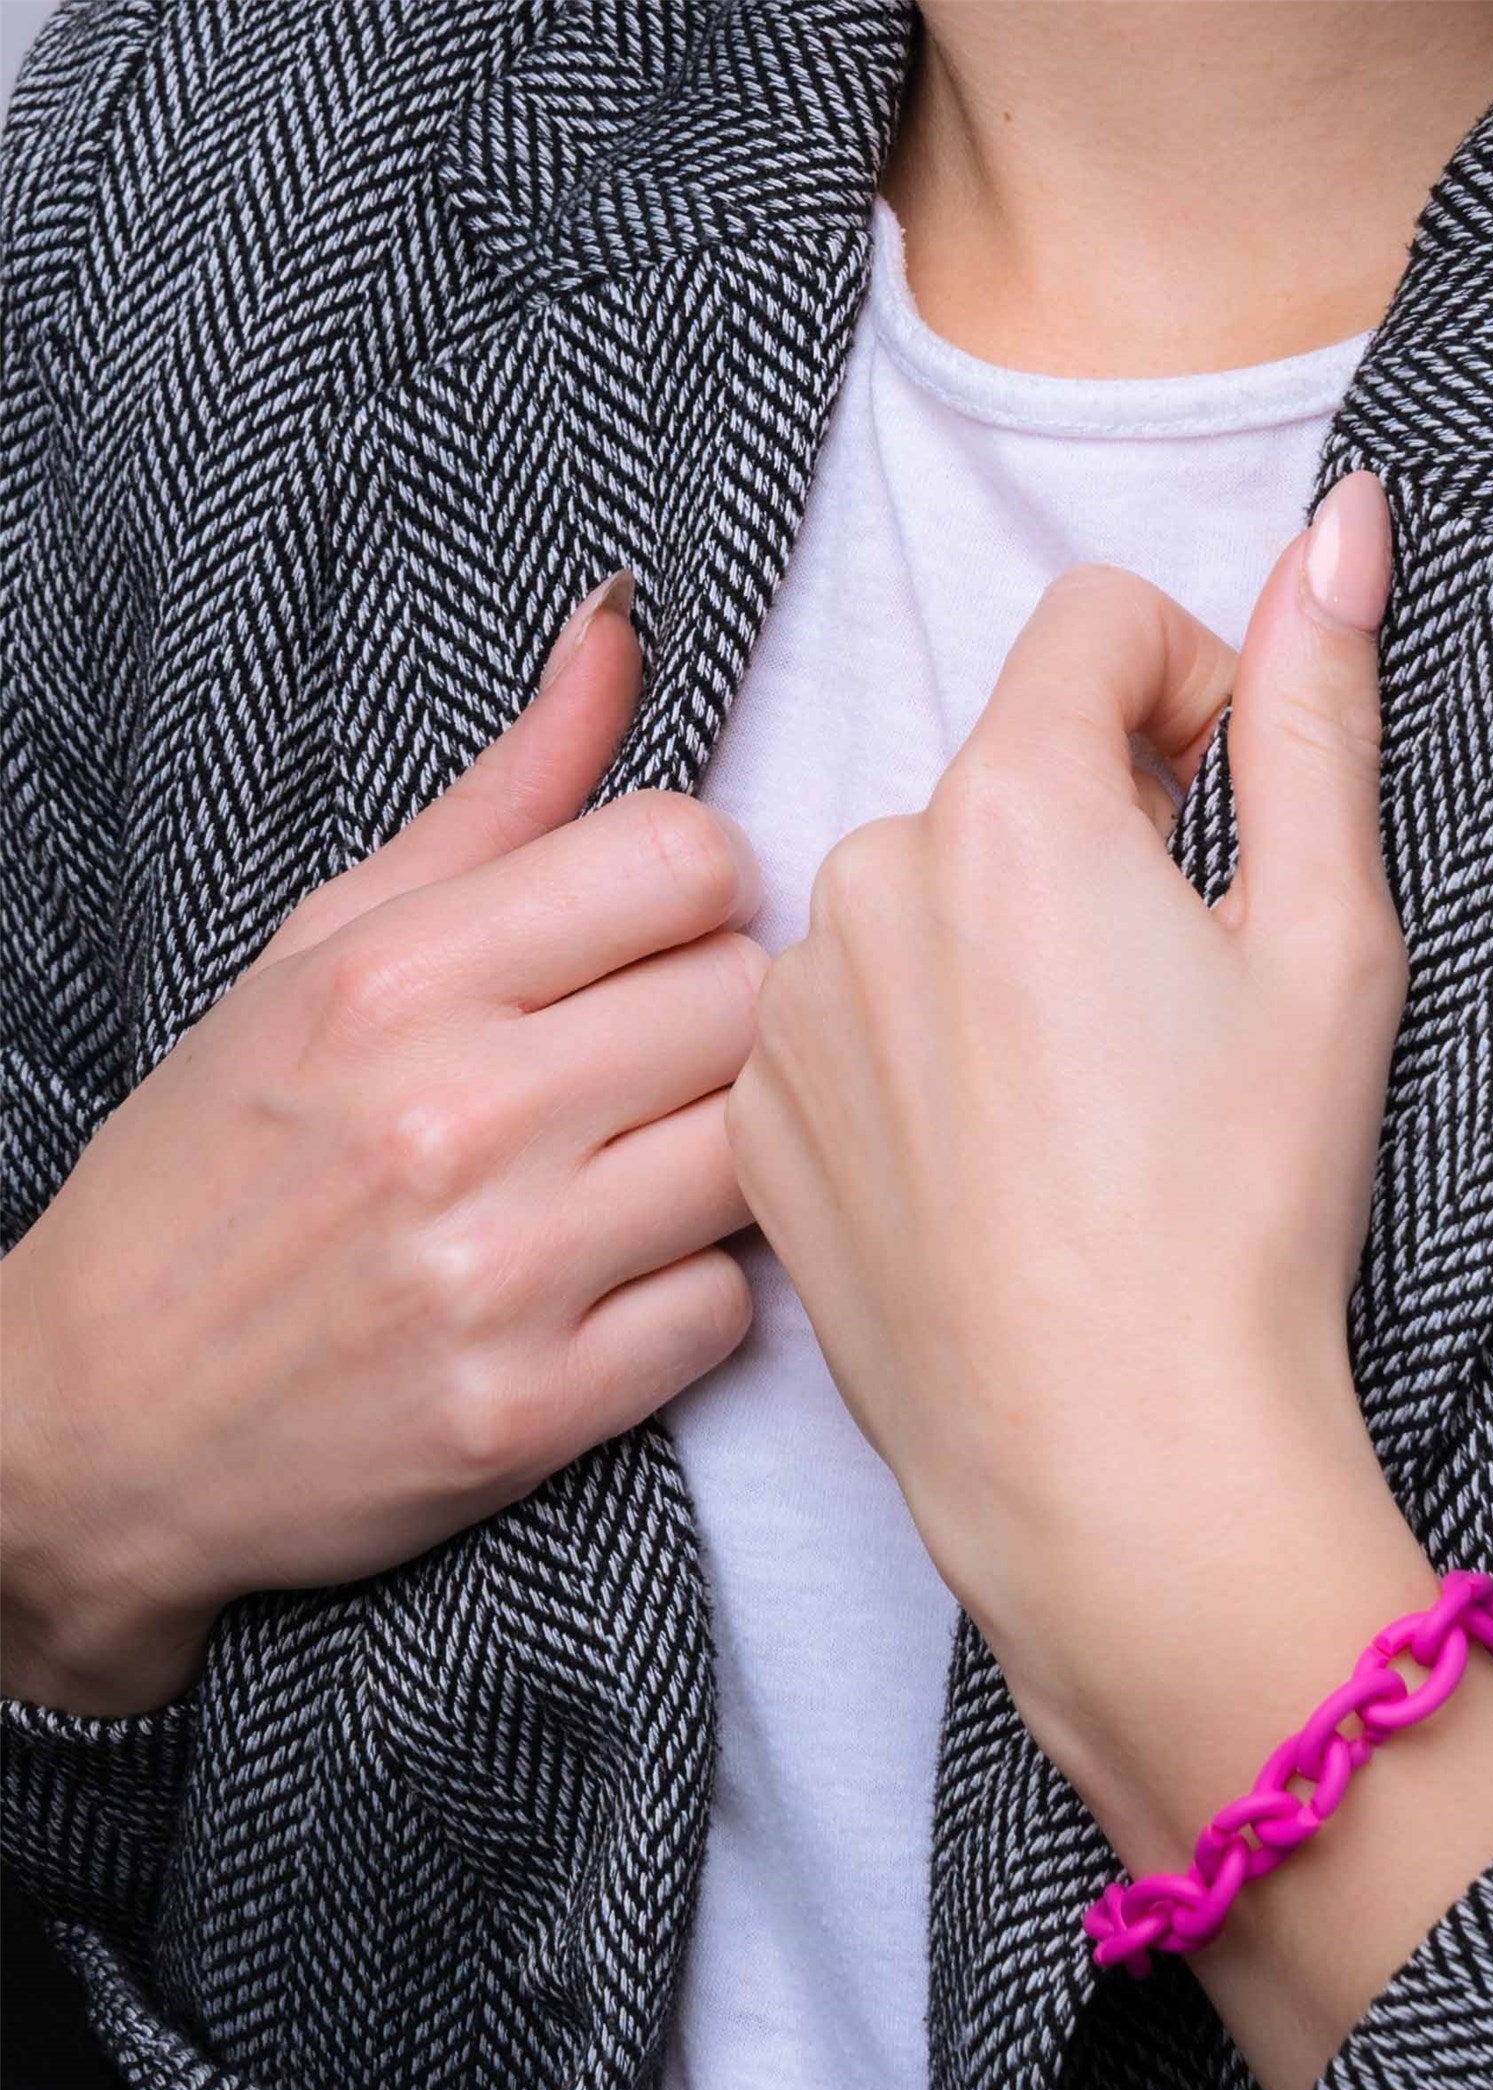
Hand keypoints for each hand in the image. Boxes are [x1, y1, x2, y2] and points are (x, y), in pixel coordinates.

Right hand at [2, 580, 764, 1716]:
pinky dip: (694, 1295)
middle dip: (720, 1023)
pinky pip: (726, 1311)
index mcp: (393, 976)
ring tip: (643, 1166)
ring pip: (757, 1153)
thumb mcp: (325, 952)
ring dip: (725, 1156)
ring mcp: (495, 1271)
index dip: (695, 895)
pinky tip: (621, 1282)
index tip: (651, 942)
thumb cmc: (218, 1166)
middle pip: (746, 1000)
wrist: (97, 1423)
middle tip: (652, 1067)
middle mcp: (449, 1114)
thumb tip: (625, 626)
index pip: (686, 856)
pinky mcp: (531, 1411)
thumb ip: (502, 799)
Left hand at [731, 476, 1492, 2089]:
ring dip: (1006, 939)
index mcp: (1015, 805)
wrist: (1115, 1459)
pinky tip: (1003, 1165)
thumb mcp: (1332, 945)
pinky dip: (923, 1045)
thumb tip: (1344, 520)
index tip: (1235, 809)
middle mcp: (866, 874)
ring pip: (923, 896)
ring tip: (1091, 1101)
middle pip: (1006, 770)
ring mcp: (795, 1007)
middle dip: (1103, 830)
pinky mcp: (764, 1121)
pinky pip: (847, 1015)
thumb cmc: (1243, 1208)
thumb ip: (1321, 712)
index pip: (1096, 623)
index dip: (1196, 689)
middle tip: (1182, 994)